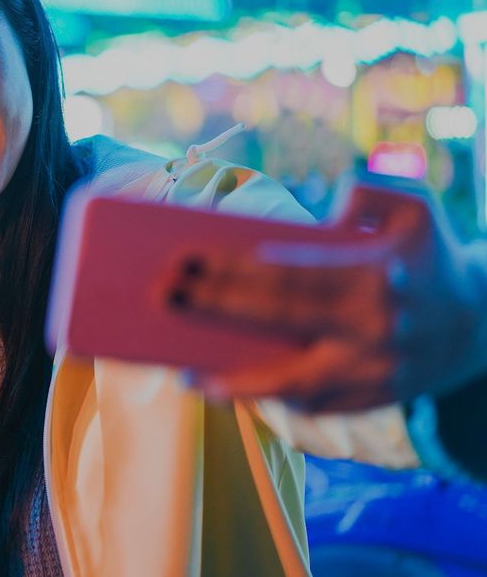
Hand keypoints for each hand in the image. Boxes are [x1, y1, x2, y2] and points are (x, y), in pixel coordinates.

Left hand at [176, 183, 486, 411]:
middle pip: (277, 321)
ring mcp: (376, 371)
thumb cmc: (432, 255)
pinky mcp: (377, 399)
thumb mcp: (416, 207)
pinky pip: (315, 406)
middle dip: (214, 309)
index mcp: (374, 277)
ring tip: (188, 377)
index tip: (184, 264)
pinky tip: (233, 390)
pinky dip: (273, 400)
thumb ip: (369, 190)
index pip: (287, 276)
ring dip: (237, 384)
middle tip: (163, 299)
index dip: (231, 273)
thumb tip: (323, 210)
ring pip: (294, 384)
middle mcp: (374, 329)